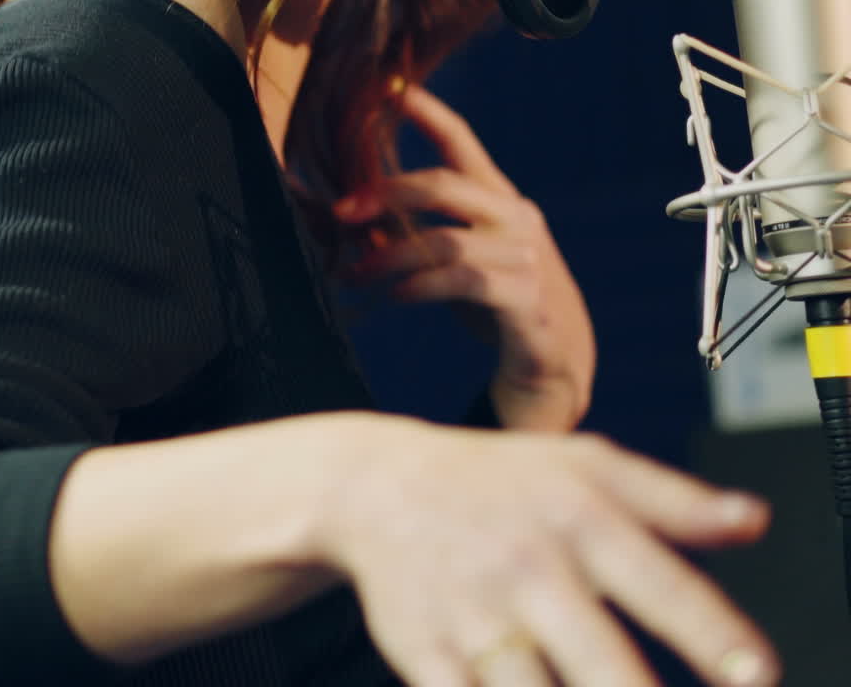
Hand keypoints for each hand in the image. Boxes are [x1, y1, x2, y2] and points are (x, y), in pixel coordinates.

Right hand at [315, 413, 777, 686]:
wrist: (376, 483)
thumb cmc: (497, 481)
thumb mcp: (583, 465)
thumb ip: (672, 500)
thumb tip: (756, 521)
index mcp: (576, 516)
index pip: (660, 584)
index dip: (715, 636)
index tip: (756, 674)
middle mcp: (528, 567)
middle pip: (604, 668)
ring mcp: (474, 616)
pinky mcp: (425, 655)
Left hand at [333, 83, 594, 430]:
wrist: (559, 365)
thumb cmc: (495, 301)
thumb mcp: (454, 260)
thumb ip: (411, 235)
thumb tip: (346, 220)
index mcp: (498, 199)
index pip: (461, 141)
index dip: (426, 111)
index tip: (386, 87)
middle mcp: (516, 219)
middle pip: (445, 185)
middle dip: (385, 193)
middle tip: (340, 210)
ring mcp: (526, 260)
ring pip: (446, 241)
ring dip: (390, 256)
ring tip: (354, 273)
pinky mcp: (527, 303)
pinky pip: (463, 283)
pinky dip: (420, 286)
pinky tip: (395, 296)